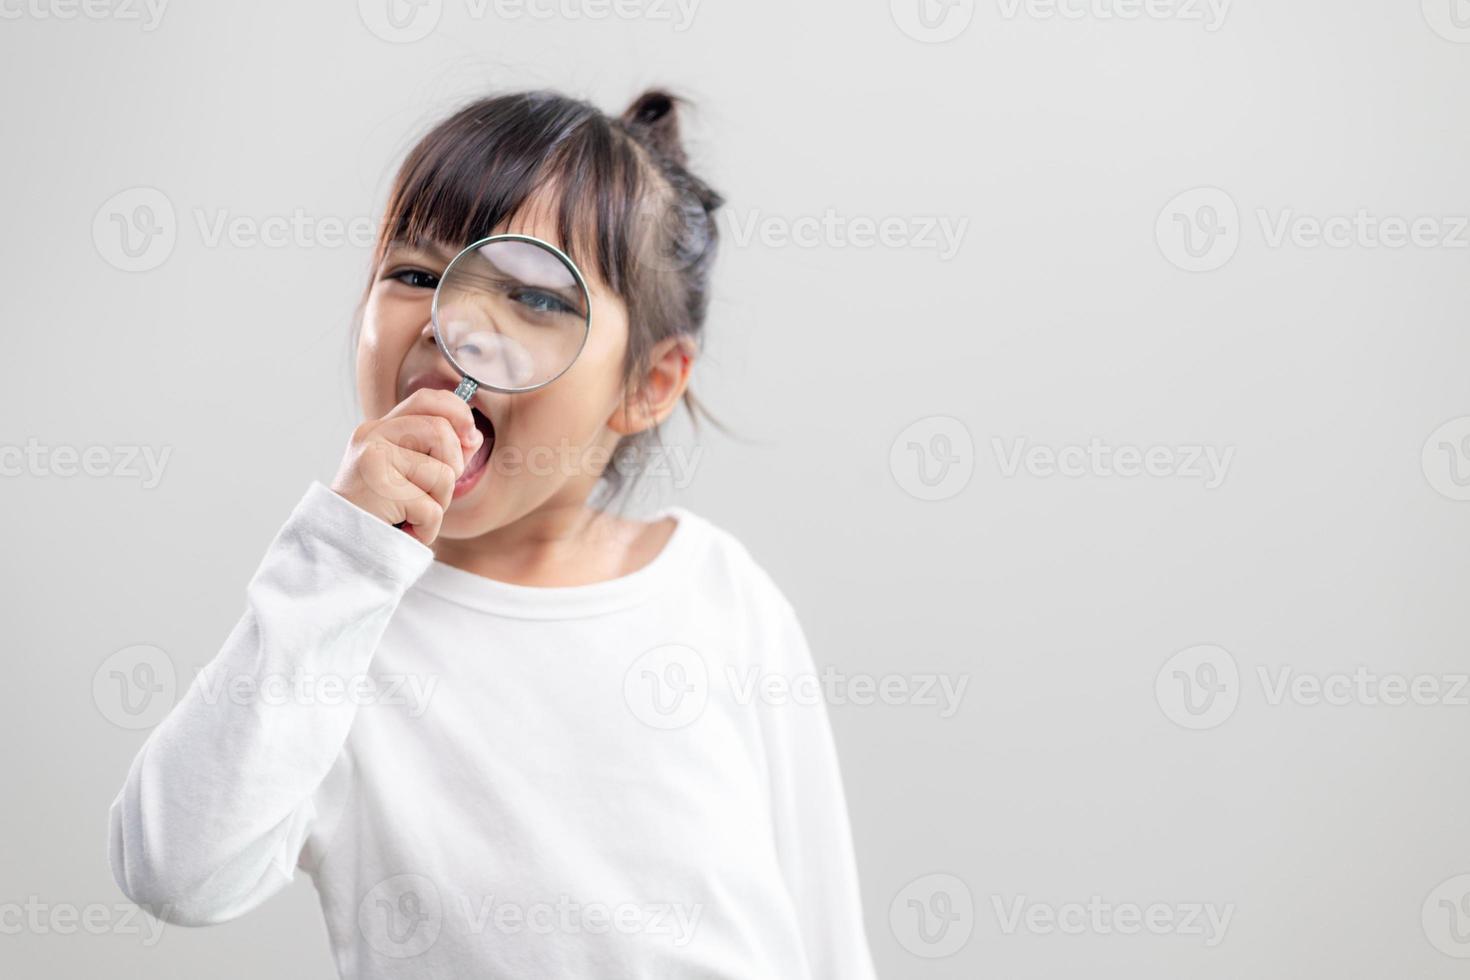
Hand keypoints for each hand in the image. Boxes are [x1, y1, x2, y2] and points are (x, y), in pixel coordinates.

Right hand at [330, 388, 482, 543]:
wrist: (339, 547)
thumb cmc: (380, 513)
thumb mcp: (411, 476)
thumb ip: (441, 453)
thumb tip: (473, 436)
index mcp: (379, 429)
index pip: (426, 399)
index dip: (457, 411)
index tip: (470, 435)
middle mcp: (372, 436)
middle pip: (440, 430)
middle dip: (453, 467)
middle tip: (432, 493)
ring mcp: (373, 459)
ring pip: (443, 473)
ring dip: (439, 503)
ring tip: (412, 515)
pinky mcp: (378, 487)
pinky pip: (432, 509)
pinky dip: (427, 529)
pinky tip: (406, 531)